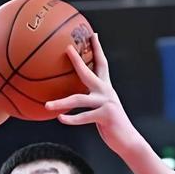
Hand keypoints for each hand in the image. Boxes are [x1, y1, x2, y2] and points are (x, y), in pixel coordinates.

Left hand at [45, 34, 138, 154]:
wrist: (128, 139)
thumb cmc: (110, 125)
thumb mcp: (99, 110)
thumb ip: (88, 101)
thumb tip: (69, 99)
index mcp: (105, 88)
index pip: (101, 63)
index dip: (97, 48)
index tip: (92, 34)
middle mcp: (106, 92)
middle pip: (89, 72)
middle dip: (78, 60)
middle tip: (67, 49)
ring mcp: (107, 103)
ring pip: (79, 99)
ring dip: (61, 102)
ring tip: (46, 105)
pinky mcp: (106, 116)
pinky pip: (84, 117)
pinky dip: (71, 119)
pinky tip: (60, 118)